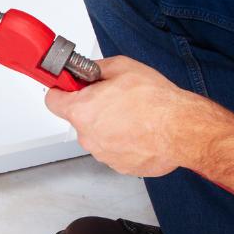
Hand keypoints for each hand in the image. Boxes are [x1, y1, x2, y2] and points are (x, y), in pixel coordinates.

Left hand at [43, 56, 215, 177]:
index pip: (52, 101)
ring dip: (111, 126)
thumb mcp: (122, 67)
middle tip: (116, 98)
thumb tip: (90, 71)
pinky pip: (116, 150)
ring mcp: (104, 154)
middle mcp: (88, 136)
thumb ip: (97, 69)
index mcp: (82, 110)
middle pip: (80, 119)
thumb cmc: (155, 102)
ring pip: (99, 135)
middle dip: (93, 108)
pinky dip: (125, 141)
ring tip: (134, 115)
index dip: (62, 91)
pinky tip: (141, 131)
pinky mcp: (121, 166)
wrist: (181, 130)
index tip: (69, 87)